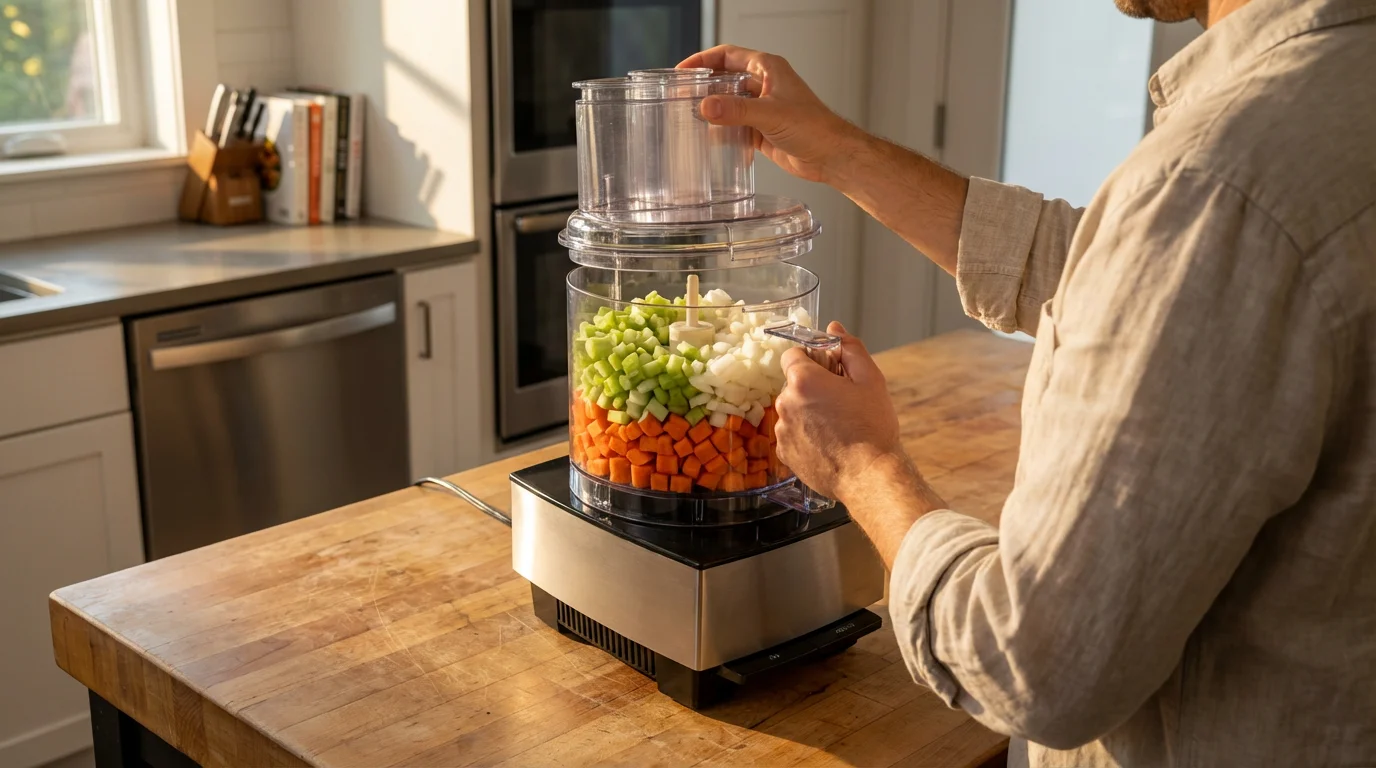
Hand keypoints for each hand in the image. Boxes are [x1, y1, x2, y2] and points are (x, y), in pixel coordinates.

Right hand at [678, 45, 862, 183]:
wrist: (830, 156)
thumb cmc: (815, 127)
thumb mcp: (771, 114)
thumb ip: (737, 110)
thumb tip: (707, 106)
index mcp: (768, 69)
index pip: (728, 55)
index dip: (703, 60)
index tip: (683, 71)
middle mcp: (764, 85)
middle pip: (725, 78)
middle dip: (703, 85)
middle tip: (681, 94)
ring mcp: (762, 107)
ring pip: (729, 103)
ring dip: (712, 109)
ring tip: (689, 115)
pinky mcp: (761, 129)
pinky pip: (735, 125)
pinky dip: (721, 130)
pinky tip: (709, 137)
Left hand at [773, 322, 906, 500]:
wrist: (868, 476)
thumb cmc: (872, 428)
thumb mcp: (870, 380)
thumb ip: (850, 349)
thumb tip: (834, 329)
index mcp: (803, 380)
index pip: (792, 355)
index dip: (811, 359)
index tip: (828, 370)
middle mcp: (785, 403)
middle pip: (793, 384)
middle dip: (812, 388)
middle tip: (841, 402)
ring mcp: (782, 430)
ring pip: (792, 410)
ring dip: (808, 412)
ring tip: (837, 426)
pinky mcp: (784, 453)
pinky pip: (792, 434)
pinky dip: (806, 435)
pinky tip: (829, 443)